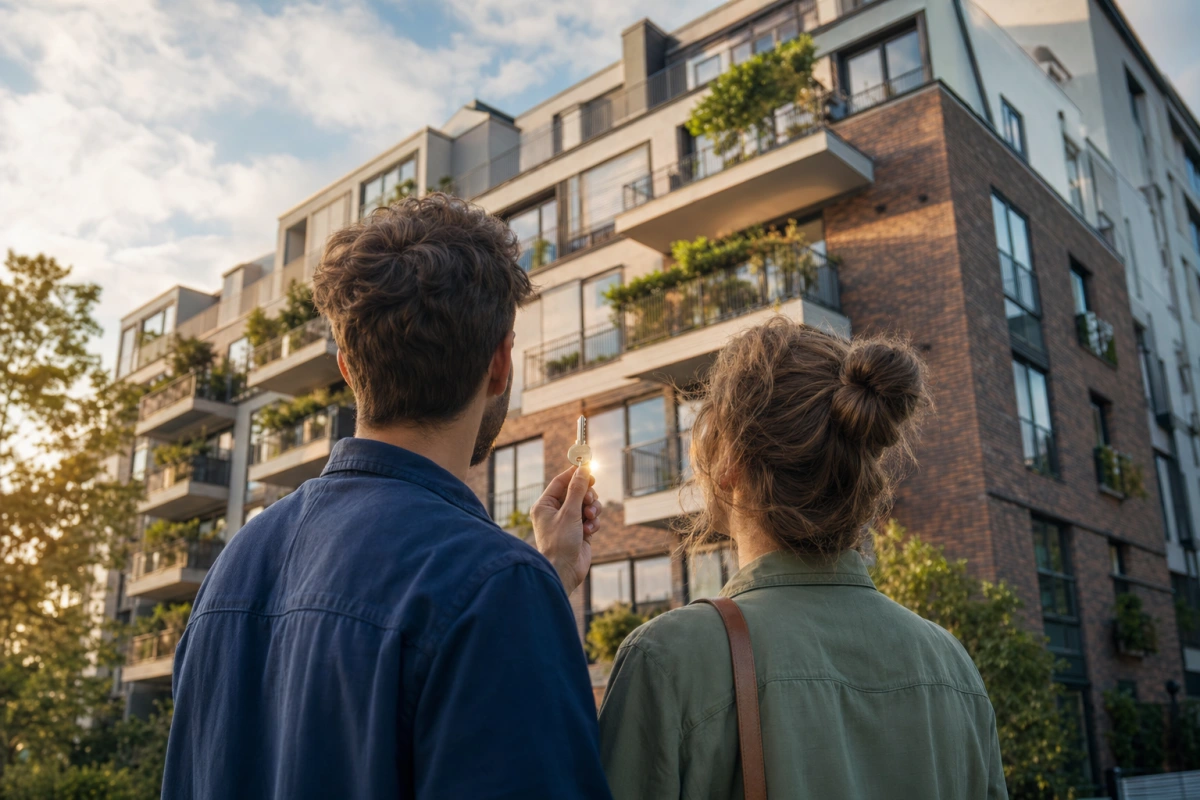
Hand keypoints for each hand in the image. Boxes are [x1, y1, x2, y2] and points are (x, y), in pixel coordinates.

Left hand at [530, 465, 601, 594]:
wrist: (564, 571)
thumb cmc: (560, 542)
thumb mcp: (570, 512)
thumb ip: (577, 489)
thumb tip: (583, 469)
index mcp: (545, 504)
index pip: (560, 481)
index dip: (574, 473)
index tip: (588, 466)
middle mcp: (555, 511)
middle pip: (576, 491)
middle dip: (586, 494)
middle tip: (589, 499)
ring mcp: (568, 521)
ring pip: (587, 504)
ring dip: (592, 509)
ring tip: (589, 518)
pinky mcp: (580, 531)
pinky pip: (591, 518)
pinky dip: (593, 522)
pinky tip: (589, 531)